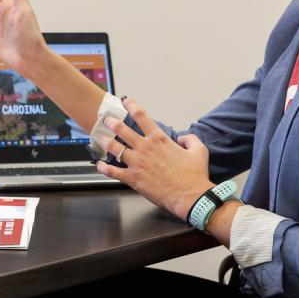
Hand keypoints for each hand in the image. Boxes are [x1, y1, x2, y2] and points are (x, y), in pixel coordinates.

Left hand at [94, 99, 213, 219]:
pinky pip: (113, 171)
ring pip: (115, 148)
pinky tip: (100, 165)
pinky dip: (104, 168)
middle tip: (106, 119)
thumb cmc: (194, 175)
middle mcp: (145, 148)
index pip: (142, 117)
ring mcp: (137, 163)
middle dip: (112, 123)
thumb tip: (183, 138)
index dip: (131, 106)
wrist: (190, 196)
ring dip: (106, 142)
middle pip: (123, 130)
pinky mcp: (133, 178)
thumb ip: (190, 140)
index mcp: (159, 139)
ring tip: (100, 138)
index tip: (125, 101)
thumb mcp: (199, 151)